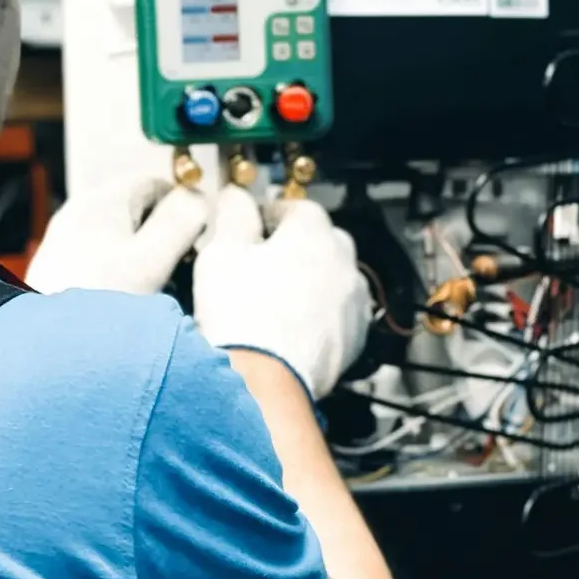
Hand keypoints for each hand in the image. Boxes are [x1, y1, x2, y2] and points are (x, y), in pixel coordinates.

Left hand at [26, 174, 207, 294]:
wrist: (42, 346)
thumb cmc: (97, 300)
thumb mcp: (149, 261)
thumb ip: (179, 223)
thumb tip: (198, 197)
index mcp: (101, 200)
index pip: (153, 183)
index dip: (182, 206)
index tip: (197, 240)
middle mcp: (79, 213)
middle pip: (136, 211)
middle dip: (164, 235)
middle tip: (181, 269)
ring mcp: (65, 241)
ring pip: (120, 237)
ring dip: (145, 258)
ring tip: (156, 290)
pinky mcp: (59, 269)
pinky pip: (101, 260)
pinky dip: (121, 274)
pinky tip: (127, 302)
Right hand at [194, 185, 371, 397]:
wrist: (263, 380)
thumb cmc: (242, 315)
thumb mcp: (222, 252)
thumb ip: (233, 215)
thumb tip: (236, 197)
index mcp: (313, 233)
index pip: (297, 207)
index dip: (271, 214)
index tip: (253, 224)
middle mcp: (343, 263)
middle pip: (322, 240)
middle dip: (296, 246)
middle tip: (262, 260)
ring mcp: (353, 303)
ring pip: (332, 279)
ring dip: (310, 281)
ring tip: (274, 298)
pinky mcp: (355, 339)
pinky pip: (338, 314)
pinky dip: (319, 315)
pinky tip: (290, 327)